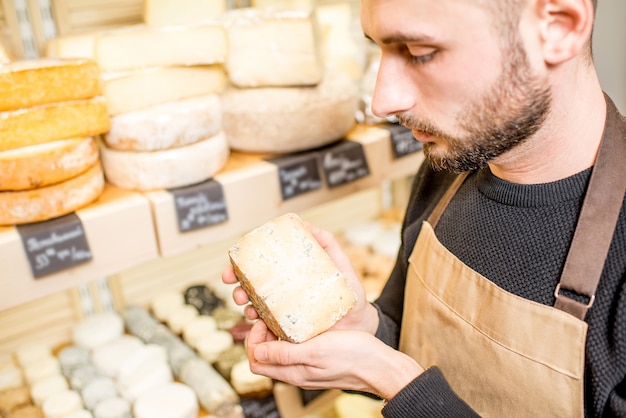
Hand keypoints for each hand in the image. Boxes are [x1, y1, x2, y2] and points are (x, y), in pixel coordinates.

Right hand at [222, 221, 378, 333]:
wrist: (360, 323)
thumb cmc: (349, 293)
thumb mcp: (340, 263)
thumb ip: (327, 243)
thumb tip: (305, 224)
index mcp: (289, 275)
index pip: (261, 266)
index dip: (242, 262)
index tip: (234, 259)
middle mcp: (282, 292)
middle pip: (251, 285)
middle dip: (236, 282)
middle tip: (232, 282)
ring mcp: (282, 312)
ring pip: (253, 305)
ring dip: (242, 302)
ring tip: (244, 302)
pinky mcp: (286, 330)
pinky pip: (266, 327)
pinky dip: (256, 323)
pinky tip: (257, 319)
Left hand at [245, 320, 422, 400]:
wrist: (380, 366)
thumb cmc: (352, 357)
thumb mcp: (315, 351)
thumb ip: (285, 353)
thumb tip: (257, 352)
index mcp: (293, 372)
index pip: (256, 362)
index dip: (253, 341)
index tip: (263, 322)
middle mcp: (297, 372)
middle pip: (266, 356)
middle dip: (262, 336)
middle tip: (271, 315)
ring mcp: (308, 368)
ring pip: (281, 352)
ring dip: (277, 335)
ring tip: (284, 315)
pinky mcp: (319, 361)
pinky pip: (297, 350)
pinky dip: (293, 336)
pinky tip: (303, 322)